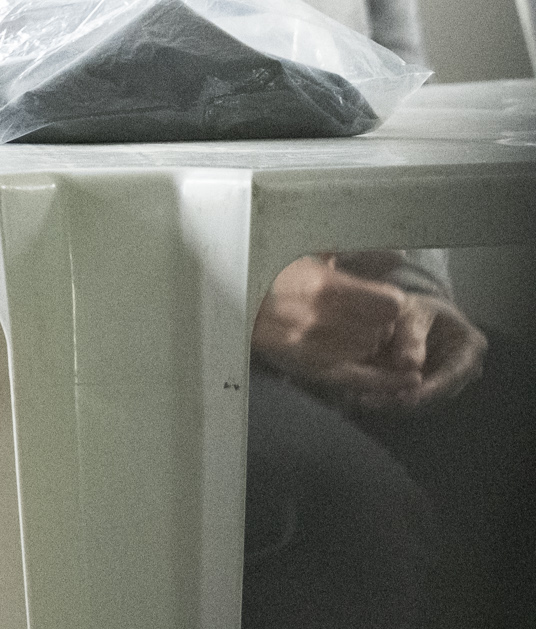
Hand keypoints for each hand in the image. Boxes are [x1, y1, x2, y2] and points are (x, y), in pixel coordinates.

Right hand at [253, 255, 486, 411]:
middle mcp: (321, 321)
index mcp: (322, 287)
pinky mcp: (306, 368)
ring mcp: (313, 348)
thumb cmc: (257, 270)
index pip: (390, 304)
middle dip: (378, 321)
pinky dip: (385, 379)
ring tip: (350, 330)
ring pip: (370, 350)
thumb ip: (344, 250)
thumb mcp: (298, 249)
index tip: (382, 297)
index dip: (390, 301)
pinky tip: (408, 378)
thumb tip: (395, 253)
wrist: (221, 299)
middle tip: (363, 313)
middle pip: (383, 328)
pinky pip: (359, 378)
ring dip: (369, 341)